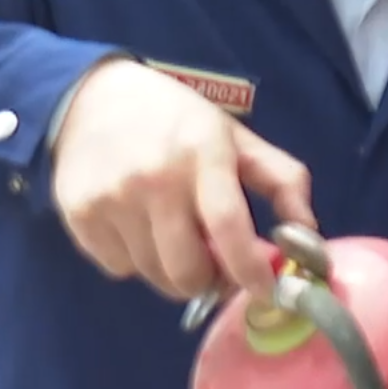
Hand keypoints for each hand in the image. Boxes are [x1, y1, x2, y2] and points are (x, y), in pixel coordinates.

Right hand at [49, 59, 315, 304]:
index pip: (229, 228)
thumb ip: (281, 180)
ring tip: (174, 236)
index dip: (250, 271)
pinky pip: (118, 269)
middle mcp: (153, 179)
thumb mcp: (234, 136)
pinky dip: (135, 261)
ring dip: (171, 270)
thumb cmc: (175, 120)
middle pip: (187, 271)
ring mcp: (111, 200)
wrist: (90, 97)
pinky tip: (136, 226)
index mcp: (201, 154)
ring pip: (153, 276)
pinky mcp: (78, 216)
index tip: (264, 291)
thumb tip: (309, 234)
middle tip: (214, 262)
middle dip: (208, 280)